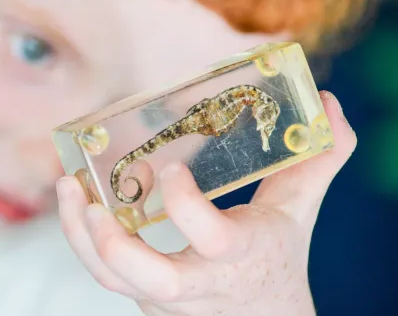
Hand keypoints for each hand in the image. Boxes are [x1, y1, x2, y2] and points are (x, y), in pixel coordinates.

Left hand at [55, 91, 355, 315]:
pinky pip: (108, 276)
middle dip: (116, 245)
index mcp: (242, 255)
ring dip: (82, 239)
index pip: (213, 240)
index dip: (186, 207)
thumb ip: (317, 160)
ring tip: (67, 189)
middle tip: (90, 201)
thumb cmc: (275, 257)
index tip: (169, 168)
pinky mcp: (144, 295)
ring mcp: (167, 296)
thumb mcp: (299, 210)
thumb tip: (330, 102)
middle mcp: (202, 282)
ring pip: (115, 282)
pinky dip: (85, 242)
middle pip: (155, 281)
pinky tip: (78, 203)